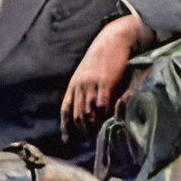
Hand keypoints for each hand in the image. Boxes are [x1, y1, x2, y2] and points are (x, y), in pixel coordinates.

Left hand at [60, 14, 154, 137]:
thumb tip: (86, 108)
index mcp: (74, 85)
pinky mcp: (105, 83)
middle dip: (83, 130)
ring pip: (88, 113)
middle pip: (77, 115)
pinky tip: (110, 122)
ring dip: (94, 127)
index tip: (69, 140)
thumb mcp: (86, 73)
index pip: (66, 110)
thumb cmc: (103, 57)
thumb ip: (83, 89)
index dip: (66, 127)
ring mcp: (91, 85)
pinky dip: (104, 116)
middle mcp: (79, 86)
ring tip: (101, 135)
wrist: (114, 39)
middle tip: (92, 140)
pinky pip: (101, 105)